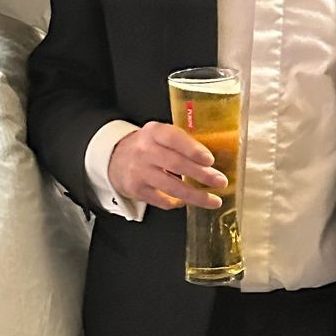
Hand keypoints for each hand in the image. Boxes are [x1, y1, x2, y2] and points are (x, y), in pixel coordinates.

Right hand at [109, 122, 225, 211]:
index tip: (210, 160)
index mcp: (154, 132)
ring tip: (213, 200)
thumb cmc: (147, 146)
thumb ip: (181, 142)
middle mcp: (144, 150)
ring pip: (171, 187)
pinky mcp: (136, 189)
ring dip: (195, 195)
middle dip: (202, 175)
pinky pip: (162, 200)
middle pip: (176, 164)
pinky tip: (186, 201)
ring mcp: (139, 171)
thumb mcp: (160, 134)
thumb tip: (211, 161)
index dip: (192, 149)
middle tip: (220, 181)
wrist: (115, 158)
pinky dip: (177, 202)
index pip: (173, 138)